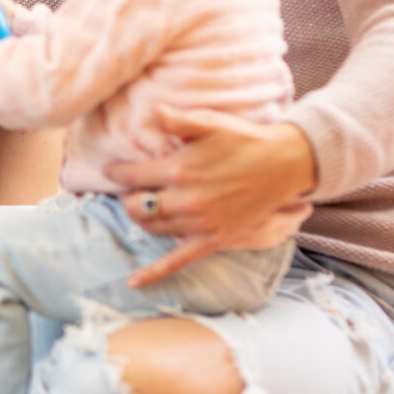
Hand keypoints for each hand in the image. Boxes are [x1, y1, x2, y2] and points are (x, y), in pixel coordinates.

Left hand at [106, 106, 316, 286]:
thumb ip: (177, 120)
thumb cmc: (244, 139)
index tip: (109, 169)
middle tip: (131, 189)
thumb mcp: (209, 122)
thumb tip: (152, 111)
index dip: (116, 171)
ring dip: (140, 219)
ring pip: (151, 228)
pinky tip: (133, 282)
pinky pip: (177, 262)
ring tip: (141, 208)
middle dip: (127, 197)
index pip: (131, 176)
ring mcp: (199, 224)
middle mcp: (185, 201)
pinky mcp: (213, 240)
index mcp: (178, 170)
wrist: (284, 163)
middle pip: (136, 206)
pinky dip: (153, 273)